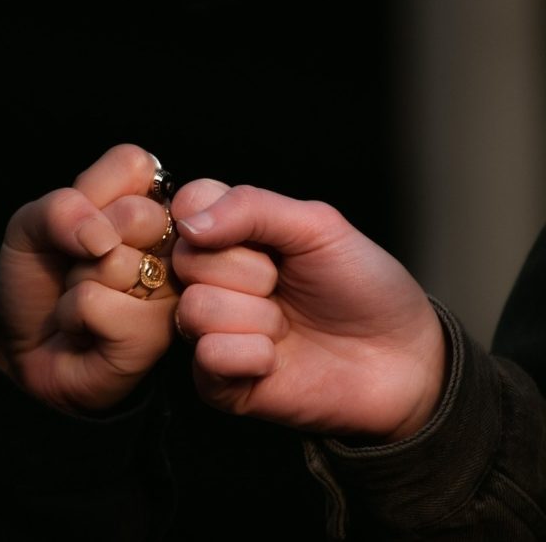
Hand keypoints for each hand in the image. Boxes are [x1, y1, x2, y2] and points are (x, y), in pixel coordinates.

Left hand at [0, 145, 178, 412]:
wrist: (23, 346)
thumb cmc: (39, 281)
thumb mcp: (30, 227)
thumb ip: (61, 208)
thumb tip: (101, 236)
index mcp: (151, 206)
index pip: (137, 164)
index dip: (91, 195)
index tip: (82, 225)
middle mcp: (174, 246)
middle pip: (138, 214)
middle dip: (85, 241)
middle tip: (82, 264)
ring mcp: (173, 292)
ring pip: (116, 262)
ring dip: (77, 283)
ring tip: (84, 299)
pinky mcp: (159, 334)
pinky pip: (100, 305)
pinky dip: (74, 316)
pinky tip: (86, 329)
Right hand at [171, 180, 445, 441]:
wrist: (402, 359)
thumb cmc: (364, 287)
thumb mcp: (318, 227)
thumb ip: (251, 208)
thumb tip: (190, 222)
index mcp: (232, 235)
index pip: (186, 207)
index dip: (215, 218)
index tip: (260, 237)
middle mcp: (214, 280)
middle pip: (187, 259)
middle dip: (251, 272)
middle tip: (284, 284)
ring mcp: (212, 331)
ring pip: (196, 309)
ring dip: (257, 318)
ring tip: (286, 324)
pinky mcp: (218, 382)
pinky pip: (208, 356)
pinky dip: (252, 355)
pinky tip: (276, 358)